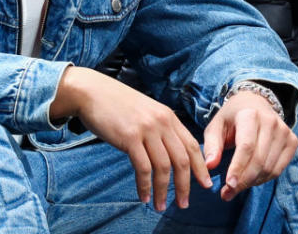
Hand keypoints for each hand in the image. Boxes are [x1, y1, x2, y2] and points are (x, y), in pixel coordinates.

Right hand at [50, 66, 211, 210]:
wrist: (92, 91)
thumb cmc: (116, 104)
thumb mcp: (146, 111)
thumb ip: (160, 128)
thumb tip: (170, 154)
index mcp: (168, 116)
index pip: (192, 145)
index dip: (200, 167)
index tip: (206, 184)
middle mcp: (161, 122)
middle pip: (182, 159)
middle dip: (185, 185)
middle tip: (184, 203)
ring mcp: (146, 129)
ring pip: (164, 167)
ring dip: (164, 190)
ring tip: (161, 205)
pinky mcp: (130, 137)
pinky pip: (143, 168)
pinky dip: (145, 186)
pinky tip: (144, 196)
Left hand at [203, 90, 297, 200]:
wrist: (254, 103)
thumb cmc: (232, 118)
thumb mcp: (216, 126)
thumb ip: (212, 146)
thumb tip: (210, 166)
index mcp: (249, 115)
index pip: (246, 146)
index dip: (238, 168)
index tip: (228, 184)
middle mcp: (270, 121)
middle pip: (259, 160)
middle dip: (243, 181)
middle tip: (228, 192)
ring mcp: (284, 131)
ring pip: (270, 167)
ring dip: (252, 182)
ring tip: (238, 184)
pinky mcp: (292, 140)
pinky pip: (279, 169)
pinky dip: (265, 179)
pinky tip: (252, 178)